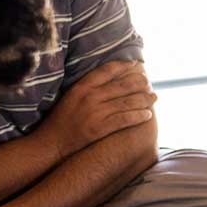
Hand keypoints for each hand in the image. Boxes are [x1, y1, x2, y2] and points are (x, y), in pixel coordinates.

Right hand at [39, 60, 155, 158]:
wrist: (52, 142)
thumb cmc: (62, 119)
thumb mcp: (71, 96)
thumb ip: (88, 87)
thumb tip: (111, 80)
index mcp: (81, 87)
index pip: (107, 71)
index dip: (123, 66)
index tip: (135, 65)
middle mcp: (90, 97)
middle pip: (122, 86)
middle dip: (140, 83)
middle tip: (149, 83)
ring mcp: (95, 113)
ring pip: (127, 102)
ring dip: (145, 99)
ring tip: (154, 97)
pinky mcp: (100, 128)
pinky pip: (125, 119)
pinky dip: (139, 116)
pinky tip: (148, 114)